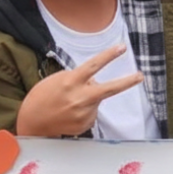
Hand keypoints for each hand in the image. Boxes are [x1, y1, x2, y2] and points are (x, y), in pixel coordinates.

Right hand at [16, 44, 142, 136]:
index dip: (109, 55)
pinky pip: (91, 112)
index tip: (122, 48)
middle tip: (140, 76)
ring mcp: (84, 114)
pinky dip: (84, 110)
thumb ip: (78, 78)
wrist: (32, 123)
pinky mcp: (85, 125)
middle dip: (127, 82)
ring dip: (89, 98)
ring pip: (96, 100)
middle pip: (109, 89)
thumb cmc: (41, 97)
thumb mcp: (57, 80)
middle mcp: (80, 98)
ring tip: (69, 103)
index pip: (94, 66)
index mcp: (71, 82)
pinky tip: (70, 113)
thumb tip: (95, 81)